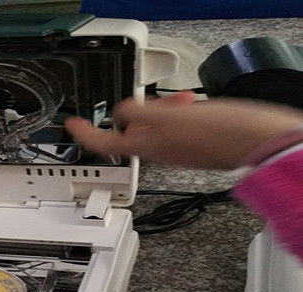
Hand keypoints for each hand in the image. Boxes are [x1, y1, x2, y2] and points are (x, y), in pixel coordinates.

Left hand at [65, 92, 302, 168]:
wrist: (260, 143)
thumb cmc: (220, 134)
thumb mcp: (170, 117)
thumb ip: (140, 113)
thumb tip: (120, 112)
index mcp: (148, 146)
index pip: (104, 143)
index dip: (84, 134)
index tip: (72, 125)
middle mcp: (160, 151)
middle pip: (129, 133)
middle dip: (129, 113)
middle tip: (133, 102)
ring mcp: (178, 149)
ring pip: (155, 127)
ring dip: (157, 109)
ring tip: (174, 99)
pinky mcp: (196, 143)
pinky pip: (176, 126)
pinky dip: (176, 113)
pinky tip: (190, 105)